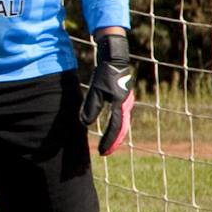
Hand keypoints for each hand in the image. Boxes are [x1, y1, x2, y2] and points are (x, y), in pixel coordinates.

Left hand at [82, 32, 134, 156]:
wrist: (115, 59)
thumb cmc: (105, 73)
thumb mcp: (96, 90)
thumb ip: (91, 107)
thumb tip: (86, 123)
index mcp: (120, 104)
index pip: (115, 127)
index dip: (108, 141)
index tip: (102, 152)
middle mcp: (126, 105)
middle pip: (121, 128)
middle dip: (113, 142)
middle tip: (105, 152)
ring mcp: (126, 101)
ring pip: (122, 123)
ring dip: (116, 135)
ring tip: (109, 145)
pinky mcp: (123, 98)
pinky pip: (121, 116)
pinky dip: (117, 125)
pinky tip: (112, 128)